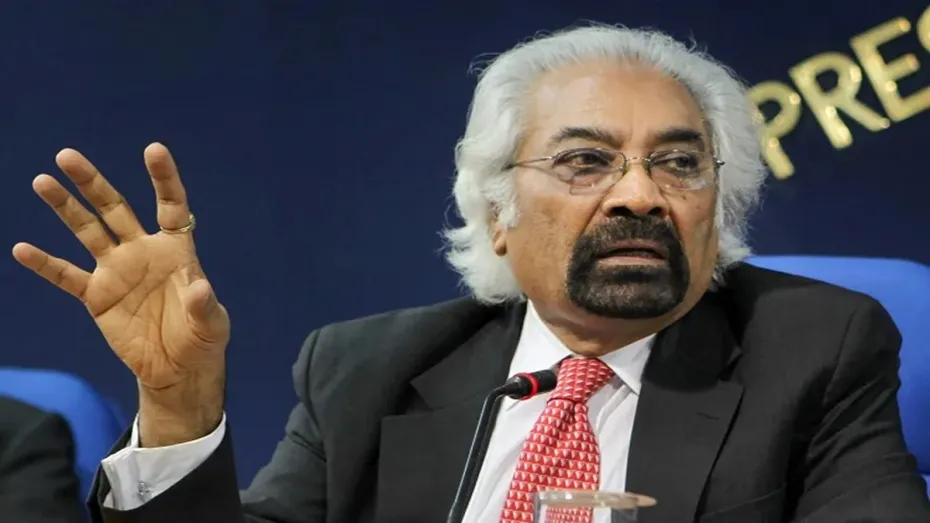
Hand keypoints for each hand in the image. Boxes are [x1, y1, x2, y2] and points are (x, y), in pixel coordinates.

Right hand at [12, 143, 229, 444]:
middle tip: (67, 156)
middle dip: (92, 183)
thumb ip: (204, 305)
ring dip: (65, 208)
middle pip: (115, 208)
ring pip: (87, 232)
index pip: (170, 206)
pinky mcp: (98, 297)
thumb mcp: (211, 325)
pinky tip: (22, 248)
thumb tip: (200, 289)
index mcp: (176, 249)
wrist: (177, 369)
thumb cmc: (202, 340)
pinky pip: (67, 276)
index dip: (163, 178)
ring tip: (42, 181)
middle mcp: (143, 251)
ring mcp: (117, 271)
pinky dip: (46, 264)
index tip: (153, 149)